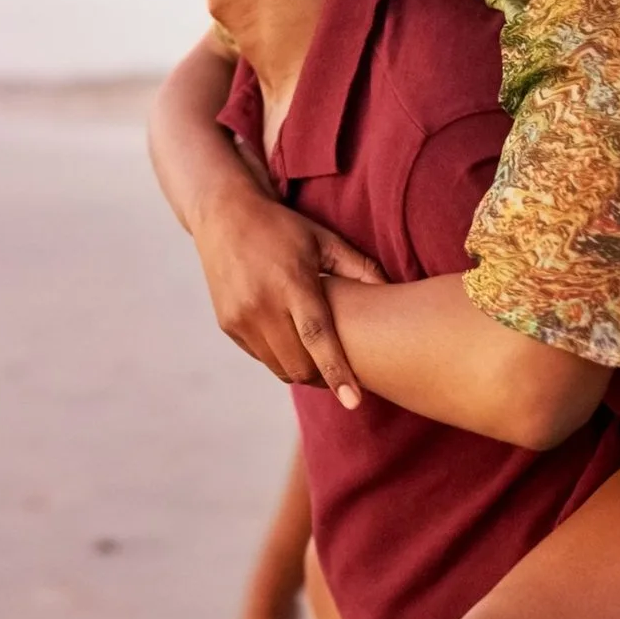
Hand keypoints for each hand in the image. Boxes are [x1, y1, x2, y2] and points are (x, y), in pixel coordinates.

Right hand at [191, 180, 384, 402]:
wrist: (225, 216)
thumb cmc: (283, 228)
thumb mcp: (324, 240)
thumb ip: (360, 268)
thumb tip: (394, 293)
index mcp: (292, 283)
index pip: (317, 337)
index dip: (337, 372)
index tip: (354, 402)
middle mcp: (262, 304)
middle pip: (299, 364)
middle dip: (323, 378)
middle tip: (341, 375)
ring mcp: (241, 317)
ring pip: (280, 368)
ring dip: (302, 371)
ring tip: (316, 357)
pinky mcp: (228, 325)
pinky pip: (261, 358)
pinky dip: (280, 358)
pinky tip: (289, 339)